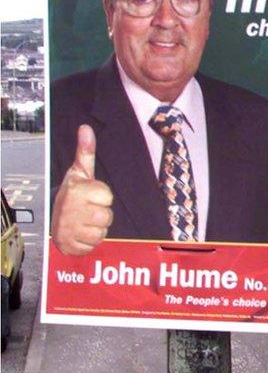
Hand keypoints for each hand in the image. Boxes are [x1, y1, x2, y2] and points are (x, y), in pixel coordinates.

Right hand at [51, 125, 113, 255]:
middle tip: (89, 209)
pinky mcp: (72, 245)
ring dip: (98, 228)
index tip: (91, 195)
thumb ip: (86, 152)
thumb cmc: (73, 194)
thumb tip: (86, 127)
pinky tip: (82, 233)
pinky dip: (91, 241)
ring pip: (102, 231)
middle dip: (102, 213)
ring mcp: (70, 229)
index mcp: (77, 190)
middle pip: (107, 216)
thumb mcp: (80, 172)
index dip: (103, 196)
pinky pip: (95, 244)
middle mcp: (72, 209)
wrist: (55, 221)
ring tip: (86, 221)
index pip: (108, 196)